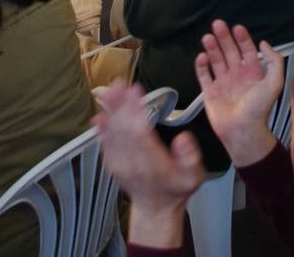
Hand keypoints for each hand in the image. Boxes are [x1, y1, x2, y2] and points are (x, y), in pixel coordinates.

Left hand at [93, 81, 203, 249]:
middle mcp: (133, 163)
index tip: (136, 91)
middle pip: (124, 129)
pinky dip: (101, 128)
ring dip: (109, 111)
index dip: (136, 110)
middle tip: (118, 84)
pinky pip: (105, 143)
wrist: (156, 208)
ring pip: (113, 134)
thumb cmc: (175, 188)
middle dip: (120, 104)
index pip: (141, 132)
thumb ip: (191, 156)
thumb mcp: (194, 176)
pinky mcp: (113, 163)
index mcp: (153, 163)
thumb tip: (183, 138)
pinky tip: (99, 114)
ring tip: (108, 91)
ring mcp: (120, 164)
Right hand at [195, 20, 281, 165]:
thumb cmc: (259, 110)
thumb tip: (265, 43)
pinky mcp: (210, 92)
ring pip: (216, 60)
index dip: (242, 38)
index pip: (247, 50)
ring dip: (212, 48)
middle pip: (229, 51)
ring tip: (208, 37)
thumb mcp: (275, 83)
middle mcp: (237, 76)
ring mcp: (223, 83)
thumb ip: (274, 61)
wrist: (243, 131)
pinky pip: (204, 75)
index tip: (237, 28)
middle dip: (224, 37)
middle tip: (218, 25)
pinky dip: (201, 65)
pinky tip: (202, 56)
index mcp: (253, 73)